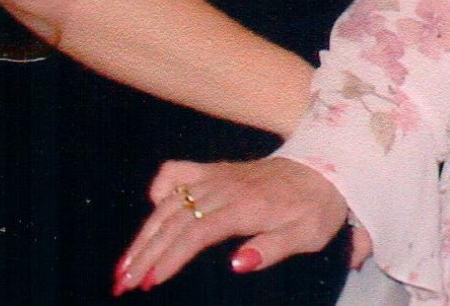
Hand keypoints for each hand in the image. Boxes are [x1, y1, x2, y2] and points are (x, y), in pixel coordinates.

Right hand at [114, 156, 348, 293]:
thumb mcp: (307, 235)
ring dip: (143, 233)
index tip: (151, 282)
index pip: (197, 233)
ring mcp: (218, 176)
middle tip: (122, 283)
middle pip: (175, 220)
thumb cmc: (316, 208)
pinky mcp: (216, 170)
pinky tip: (151, 210)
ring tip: (124, 264)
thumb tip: (236, 264)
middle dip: (145, 253)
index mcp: (247, 206)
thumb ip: (273, 249)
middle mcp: (226, 187)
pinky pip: (179, 173)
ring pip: (170, 203)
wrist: (327, 167)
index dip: (171, 258)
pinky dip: (160, 190)